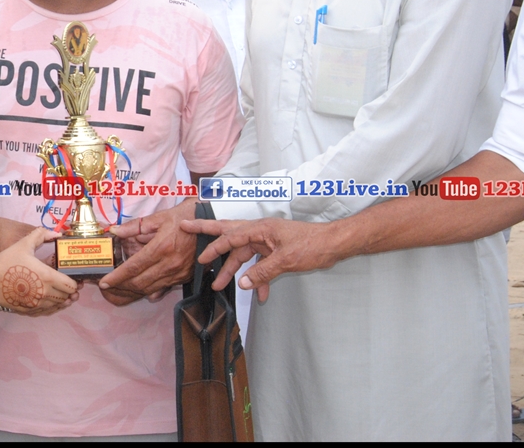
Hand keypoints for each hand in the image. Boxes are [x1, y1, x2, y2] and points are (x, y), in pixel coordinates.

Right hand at [0, 228, 78, 314]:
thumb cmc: (7, 261)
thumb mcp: (24, 244)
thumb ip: (41, 235)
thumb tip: (56, 233)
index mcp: (47, 276)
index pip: (70, 285)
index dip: (75, 283)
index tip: (76, 279)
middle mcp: (44, 293)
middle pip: (67, 297)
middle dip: (71, 292)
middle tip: (71, 286)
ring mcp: (36, 304)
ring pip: (57, 306)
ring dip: (62, 300)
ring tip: (64, 294)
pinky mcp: (28, 310)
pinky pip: (46, 311)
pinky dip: (51, 307)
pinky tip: (50, 301)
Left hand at [99, 202, 197, 304]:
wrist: (212, 223)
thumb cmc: (185, 217)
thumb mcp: (159, 217)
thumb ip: (135, 226)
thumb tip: (115, 230)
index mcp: (162, 248)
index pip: (134, 267)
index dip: (117, 277)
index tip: (104, 282)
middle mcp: (170, 264)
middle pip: (140, 282)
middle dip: (120, 287)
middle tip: (108, 286)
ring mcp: (179, 273)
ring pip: (150, 288)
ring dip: (132, 291)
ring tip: (118, 289)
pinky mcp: (184, 277)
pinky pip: (163, 288)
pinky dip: (149, 292)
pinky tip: (139, 292)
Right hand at [179, 217, 340, 302]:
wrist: (334, 245)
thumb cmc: (312, 245)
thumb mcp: (286, 260)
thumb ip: (263, 272)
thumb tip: (243, 283)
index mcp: (261, 229)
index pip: (230, 236)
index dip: (212, 244)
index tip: (198, 252)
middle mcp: (261, 232)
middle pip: (230, 236)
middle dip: (210, 239)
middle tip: (188, 233)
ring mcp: (268, 241)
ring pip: (244, 255)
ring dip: (234, 270)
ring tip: (220, 285)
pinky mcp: (275, 251)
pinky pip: (260, 264)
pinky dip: (258, 278)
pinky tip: (260, 294)